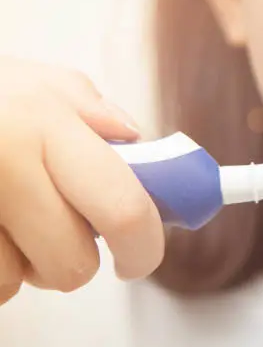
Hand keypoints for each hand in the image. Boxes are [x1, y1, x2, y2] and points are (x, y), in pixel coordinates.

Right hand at [0, 56, 164, 305]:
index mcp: (45, 123)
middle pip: (72, 265)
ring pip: (18, 283)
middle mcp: (2, 165)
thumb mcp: (35, 82)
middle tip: (60, 226)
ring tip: (2, 213)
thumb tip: (139, 147)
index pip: (124, 208)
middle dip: (76, 257)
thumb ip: (94, 114)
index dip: (145, 245)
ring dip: (22, 261)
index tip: (141, 256)